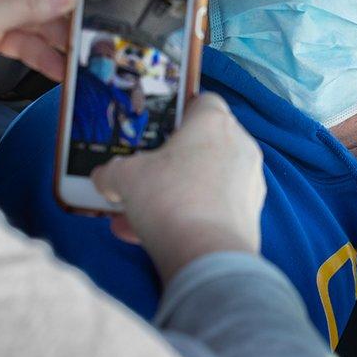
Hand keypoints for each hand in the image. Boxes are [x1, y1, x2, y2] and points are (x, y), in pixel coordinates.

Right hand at [91, 93, 266, 281]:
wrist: (207, 254)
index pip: (204, 101)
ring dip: (172, 196)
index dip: (180, 112)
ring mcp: (249, 182)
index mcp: (213, 123)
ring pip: (205, 182)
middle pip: (202, 146)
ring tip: (134, 218)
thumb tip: (105, 178)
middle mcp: (239, 146)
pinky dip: (187, 218)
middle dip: (169, 164)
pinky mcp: (251, 214)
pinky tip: (150, 237)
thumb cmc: (169, 199)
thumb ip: (113, 172)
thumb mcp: (125, 178)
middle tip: (142, 179)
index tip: (159, 130)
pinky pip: (213, 209)